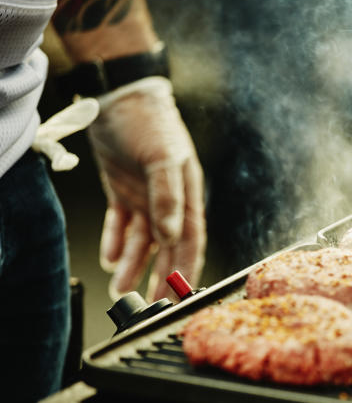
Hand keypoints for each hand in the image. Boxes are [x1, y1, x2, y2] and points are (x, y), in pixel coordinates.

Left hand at [88, 76, 205, 300]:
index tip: (182, 293)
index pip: (190, 240)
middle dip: (161, 277)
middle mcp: (169, 201)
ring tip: (122, 289)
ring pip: (142, 241)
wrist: (120, 97)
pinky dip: (116, 242)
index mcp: (187, 194)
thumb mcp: (163, 157)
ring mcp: (146, 197)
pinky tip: (111, 259)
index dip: (187, 268)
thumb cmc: (151, 122)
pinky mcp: (123, 191)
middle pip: (168, 247)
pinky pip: (121, 224)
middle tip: (151, 305)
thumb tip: (170, 236)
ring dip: (134, 265)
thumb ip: (168, 197)